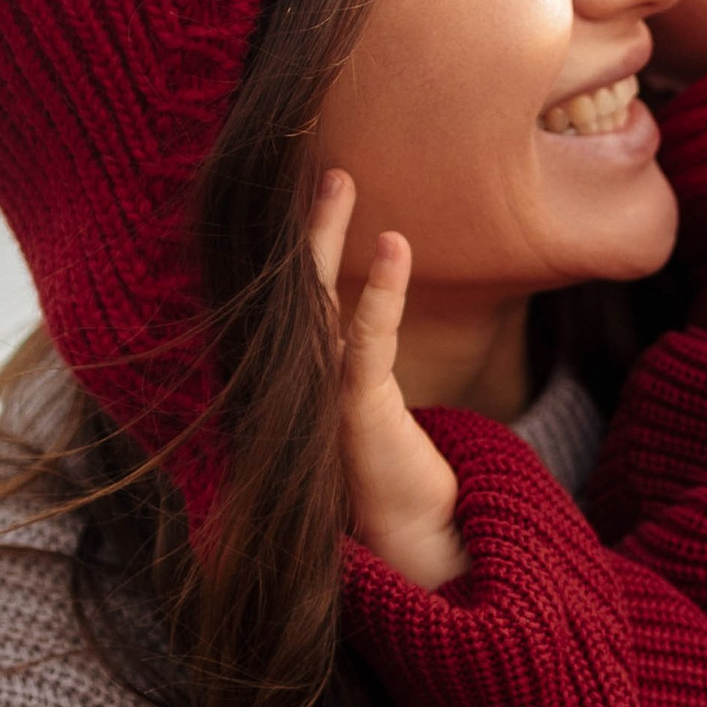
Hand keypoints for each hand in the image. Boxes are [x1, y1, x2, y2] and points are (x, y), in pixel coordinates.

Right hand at [311, 169, 466, 591]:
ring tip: (340, 179)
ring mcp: (322, 393)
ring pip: (318, 299)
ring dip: (327, 236)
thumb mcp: (369, 407)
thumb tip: (359, 313)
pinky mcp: (355, 410)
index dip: (299, 239)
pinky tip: (395, 244)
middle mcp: (300, 377)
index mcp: (303, 371)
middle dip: (306, 222)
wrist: (411, 542)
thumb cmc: (394, 474)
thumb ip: (357, 357)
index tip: (309, 185)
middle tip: (324, 164)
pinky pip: (364, 340)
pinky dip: (379, 292)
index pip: (296, 292)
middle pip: (294, 284)